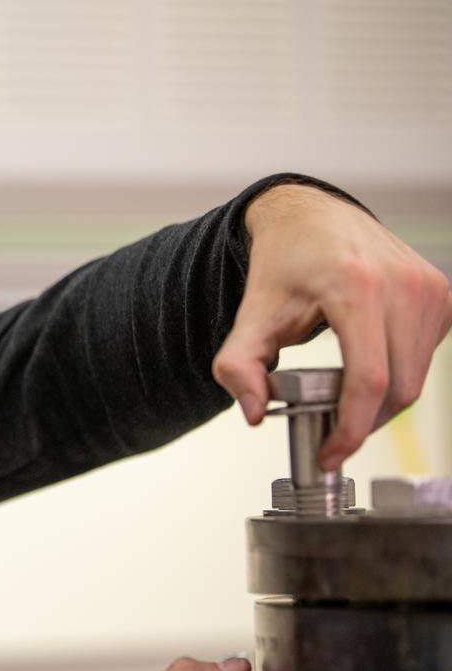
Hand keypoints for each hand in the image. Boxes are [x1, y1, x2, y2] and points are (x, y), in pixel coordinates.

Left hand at [212, 183, 451, 470]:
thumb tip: (254, 412)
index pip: (369, 378)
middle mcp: (402, 285)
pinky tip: (365, 371)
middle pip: (397, 387)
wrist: (311, 217)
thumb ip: (238, 366)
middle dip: (362, 422)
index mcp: (356, 287)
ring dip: (380, 404)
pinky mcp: (442, 295)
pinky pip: (425, 359)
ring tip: (340, 400)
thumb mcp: (250, 314)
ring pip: (416, 379)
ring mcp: (429, 288)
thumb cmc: (285, 263)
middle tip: (327, 432)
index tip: (330, 453)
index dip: (351, 427)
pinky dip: (396, 377)